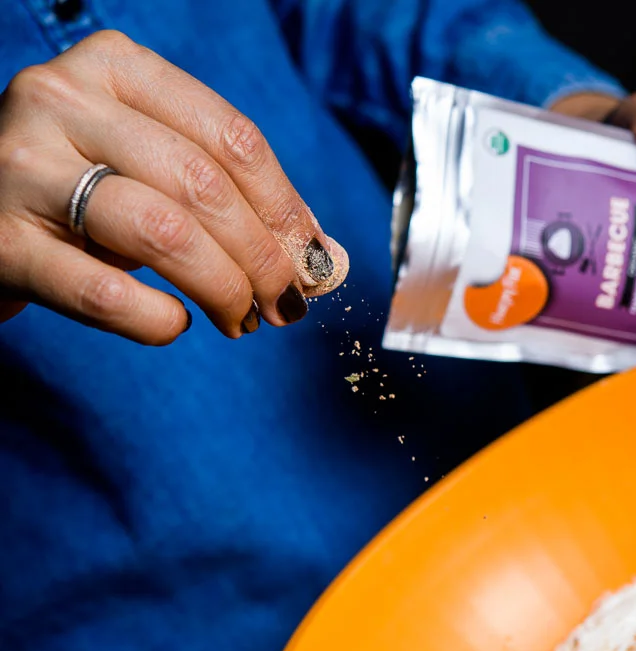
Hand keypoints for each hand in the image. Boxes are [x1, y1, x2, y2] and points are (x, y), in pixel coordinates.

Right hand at [0, 30, 347, 343]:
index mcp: (114, 67)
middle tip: (284, 304)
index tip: (313, 259)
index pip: (233, 138)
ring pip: (162, 233)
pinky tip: (173, 322)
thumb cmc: (79, 190)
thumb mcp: (152, 168)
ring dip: (223, 289)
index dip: (286, 208)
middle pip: (204, 186)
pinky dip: (158, 320)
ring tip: (241, 319)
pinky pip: (106, 294)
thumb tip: (328, 261)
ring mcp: (21, 168)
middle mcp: (62, 100)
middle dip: (263, 258)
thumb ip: (235, 199)